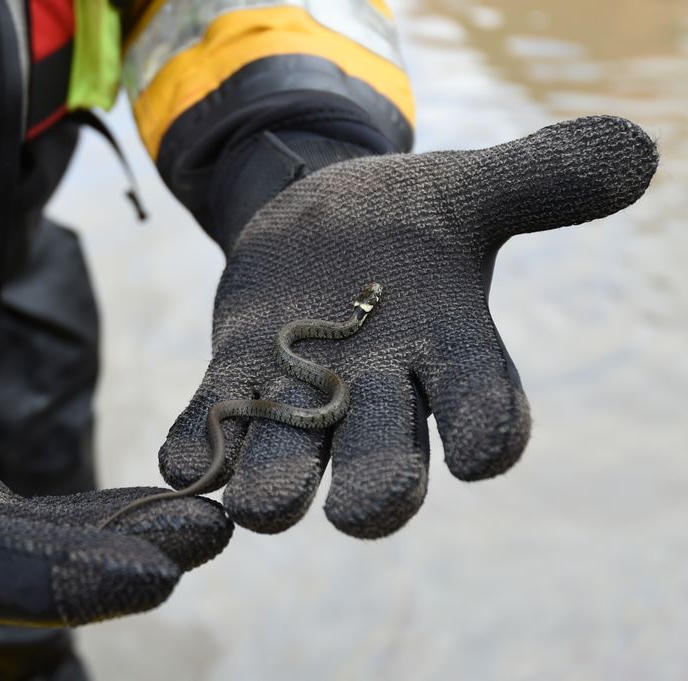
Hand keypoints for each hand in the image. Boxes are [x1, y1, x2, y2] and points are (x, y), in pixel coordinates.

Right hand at [0, 291, 231, 625]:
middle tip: (216, 533)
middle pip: (33, 570)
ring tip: (208, 520)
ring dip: (126, 538)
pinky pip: (37, 520)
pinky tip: (152, 503)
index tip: (157, 572)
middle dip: (125, 559)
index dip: (65, 578)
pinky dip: (97, 514)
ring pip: (46, 547)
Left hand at [159, 116, 657, 537]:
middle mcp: (380, 391)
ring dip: (276, 486)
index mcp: (450, 353)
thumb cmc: (410, 215)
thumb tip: (636, 149)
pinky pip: (216, 419)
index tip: (483, 453)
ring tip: (256, 506)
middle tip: (363, 512)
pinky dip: (197, 446)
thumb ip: (540, 179)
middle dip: (377, 488)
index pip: (482, 410)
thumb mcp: (470, 187)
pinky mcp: (236, 373)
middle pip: (388, 459)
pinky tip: (181, 464)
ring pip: (294, 459)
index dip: (486, 432)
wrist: (324, 217)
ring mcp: (302, 390)